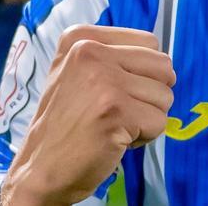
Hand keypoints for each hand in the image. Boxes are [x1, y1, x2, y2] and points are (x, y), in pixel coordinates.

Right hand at [1, 26, 174, 205]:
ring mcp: (103, 81)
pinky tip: (115, 140)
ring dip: (147, 118)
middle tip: (119, 112)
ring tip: (114, 125)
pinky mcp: (115, 112)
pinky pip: (159, 122)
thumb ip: (115, 56)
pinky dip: (144, 137)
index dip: (144, 73)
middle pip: (163, 66)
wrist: (40, 168)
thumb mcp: (78, 71)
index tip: (114, 92)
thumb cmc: (68, 123)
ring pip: (165, 95)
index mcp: (81, 38)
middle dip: (151, 95)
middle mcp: (90, 52)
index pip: (150, 43)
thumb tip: (166, 62)